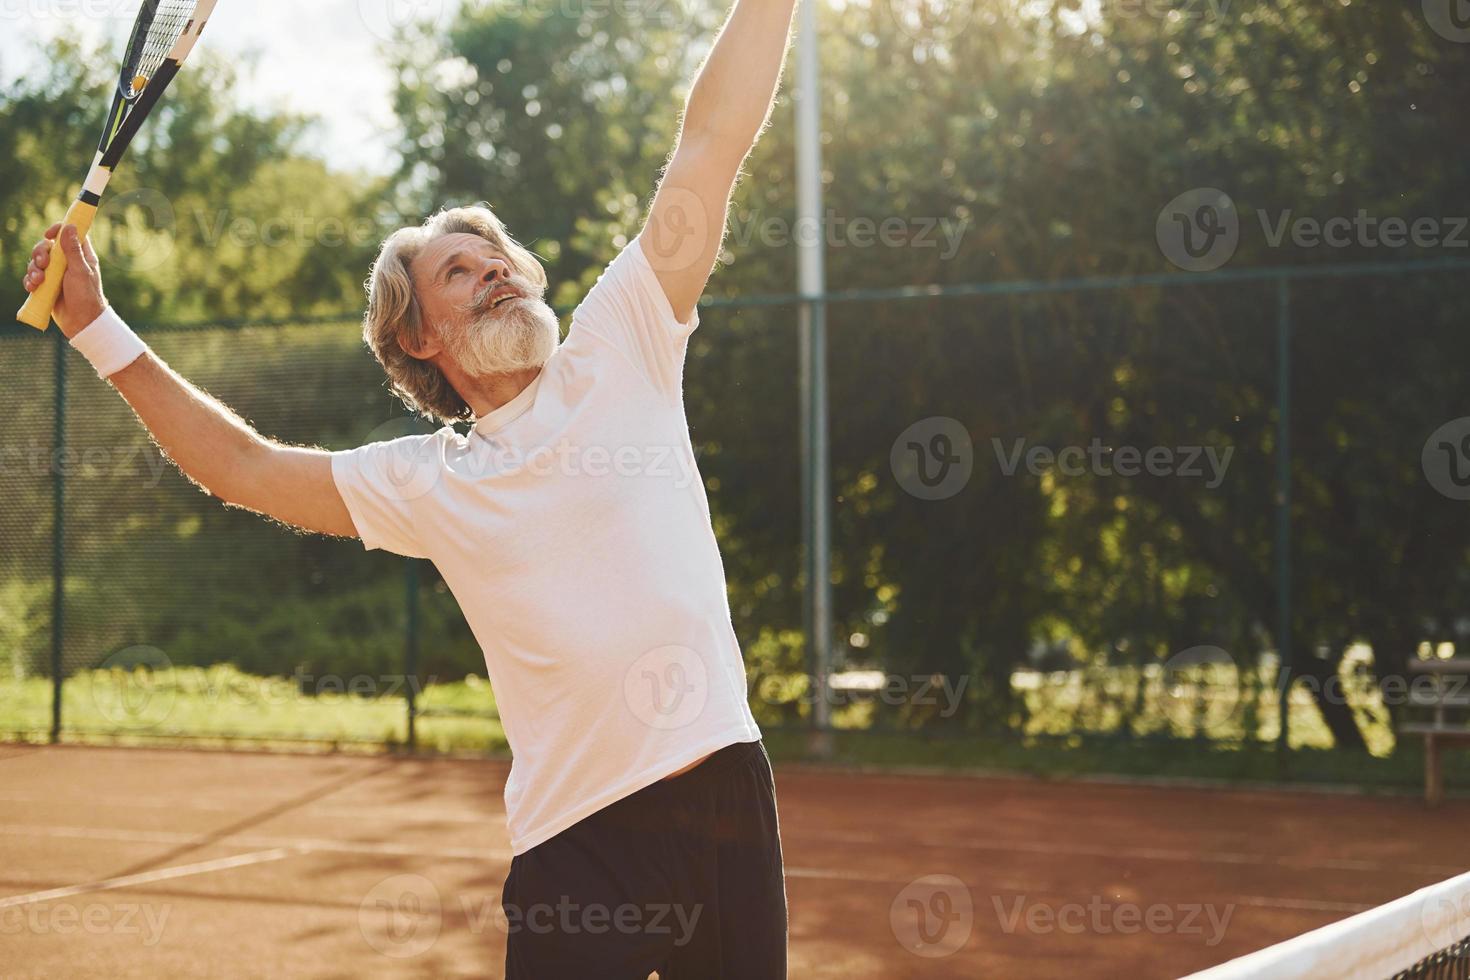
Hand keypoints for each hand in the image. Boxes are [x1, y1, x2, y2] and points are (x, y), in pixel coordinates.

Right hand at [22, 223, 106, 337]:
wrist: (81, 322)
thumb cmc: (86, 296)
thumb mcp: (80, 271)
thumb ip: (73, 250)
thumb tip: (70, 226)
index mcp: (81, 256)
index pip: (69, 234)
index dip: (58, 230)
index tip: (49, 235)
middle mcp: (67, 263)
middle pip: (46, 247)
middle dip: (40, 253)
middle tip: (43, 264)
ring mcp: (56, 274)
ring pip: (37, 262)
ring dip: (33, 269)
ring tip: (38, 282)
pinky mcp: (47, 286)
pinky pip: (32, 277)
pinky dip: (30, 280)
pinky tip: (33, 288)